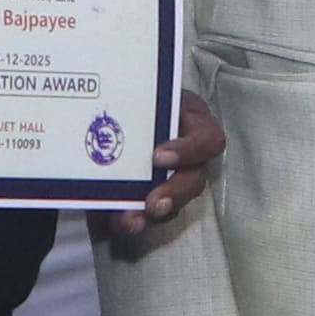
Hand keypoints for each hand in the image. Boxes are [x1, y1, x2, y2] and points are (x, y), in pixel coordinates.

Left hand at [111, 94, 224, 242]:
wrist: (109, 110)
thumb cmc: (132, 97)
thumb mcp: (136, 94)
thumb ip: (129, 101)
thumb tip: (107, 120)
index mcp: (190, 118)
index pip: (207, 138)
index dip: (188, 150)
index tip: (158, 158)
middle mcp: (188, 152)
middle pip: (195, 178)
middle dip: (174, 192)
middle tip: (153, 204)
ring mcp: (173, 177)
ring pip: (176, 202)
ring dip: (155, 213)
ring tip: (132, 221)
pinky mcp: (155, 196)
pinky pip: (152, 215)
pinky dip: (135, 219)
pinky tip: (123, 221)